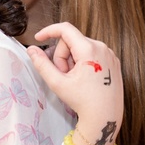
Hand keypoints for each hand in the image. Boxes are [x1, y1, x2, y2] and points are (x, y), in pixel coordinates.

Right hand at [28, 23, 122, 144]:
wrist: (106, 115)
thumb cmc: (83, 100)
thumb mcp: (57, 82)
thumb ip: (42, 64)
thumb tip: (31, 50)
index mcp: (89, 49)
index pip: (66, 29)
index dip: (49, 31)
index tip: (38, 38)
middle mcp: (102, 47)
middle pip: (72, 42)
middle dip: (62, 57)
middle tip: (63, 75)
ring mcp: (109, 53)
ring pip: (81, 48)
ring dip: (72, 61)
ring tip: (75, 79)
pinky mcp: (113, 60)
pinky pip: (92, 54)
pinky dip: (83, 63)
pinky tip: (84, 79)